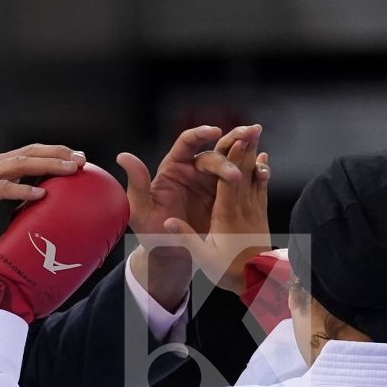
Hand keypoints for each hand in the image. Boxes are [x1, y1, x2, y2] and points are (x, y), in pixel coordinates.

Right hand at [0, 165, 129, 321]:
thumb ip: (1, 194)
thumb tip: (26, 197)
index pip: (25, 154)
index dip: (52, 153)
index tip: (75, 158)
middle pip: (27, 153)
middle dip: (57, 154)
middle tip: (81, 159)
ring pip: (18, 165)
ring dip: (47, 166)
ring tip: (69, 170)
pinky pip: (1, 189)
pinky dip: (22, 190)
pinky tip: (40, 194)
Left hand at [120, 124, 260, 308]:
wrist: (171, 254)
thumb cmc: (151, 233)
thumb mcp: (139, 211)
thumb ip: (136, 184)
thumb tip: (123, 156)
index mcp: (173, 168)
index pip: (186, 143)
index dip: (199, 134)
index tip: (212, 132)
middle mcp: (194, 170)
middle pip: (213, 149)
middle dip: (228, 147)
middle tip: (241, 151)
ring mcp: (212, 182)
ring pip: (231, 160)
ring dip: (244, 150)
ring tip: (258, 147)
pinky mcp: (226, 196)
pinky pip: (241, 180)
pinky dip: (251, 172)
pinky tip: (263, 170)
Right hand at [165, 128, 271, 292]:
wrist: (258, 282)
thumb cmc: (227, 270)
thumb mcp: (202, 257)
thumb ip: (185, 237)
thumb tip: (166, 223)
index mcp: (225, 215)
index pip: (228, 181)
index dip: (231, 159)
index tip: (234, 139)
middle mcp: (242, 208)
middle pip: (243, 172)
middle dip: (246, 148)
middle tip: (250, 126)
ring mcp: (254, 210)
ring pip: (254, 176)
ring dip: (254, 154)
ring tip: (256, 134)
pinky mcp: (260, 215)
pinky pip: (261, 187)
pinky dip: (262, 171)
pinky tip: (264, 160)